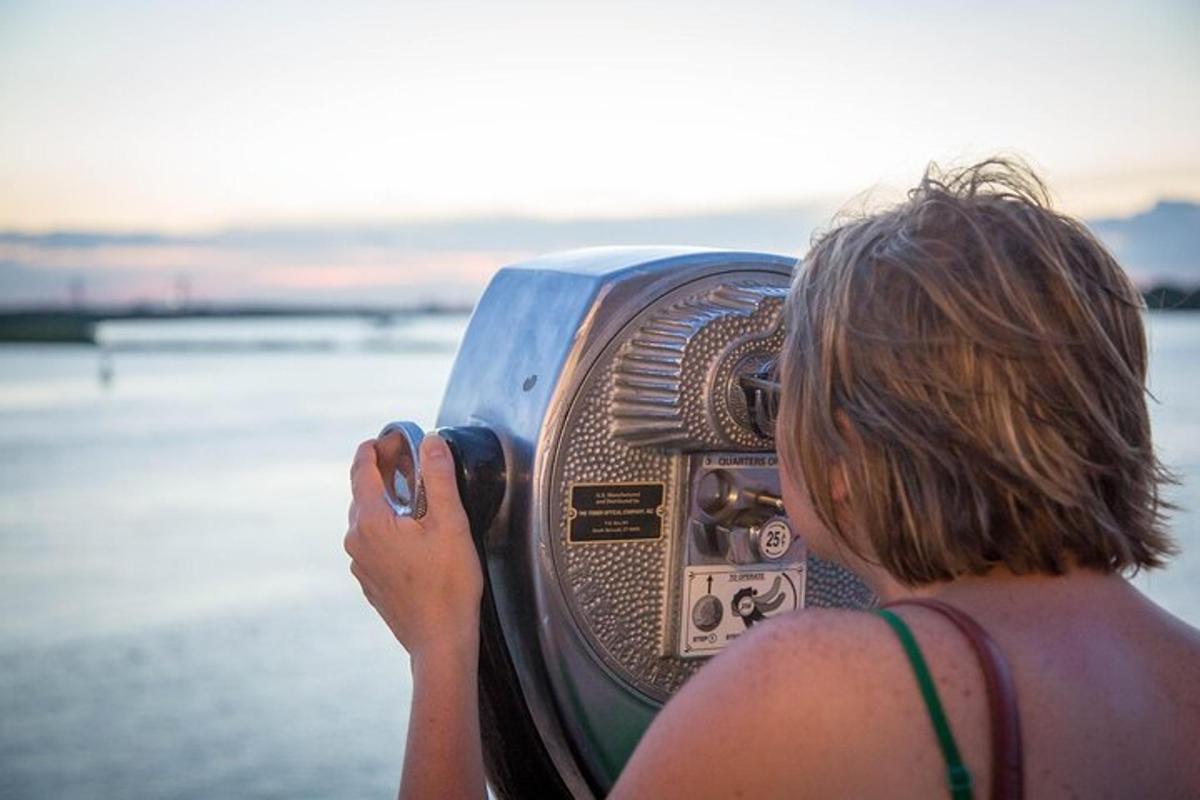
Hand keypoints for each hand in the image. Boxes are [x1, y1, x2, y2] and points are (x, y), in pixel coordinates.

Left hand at [344, 434, 483, 660]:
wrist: (440, 641)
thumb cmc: (448, 585)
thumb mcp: (450, 523)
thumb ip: (439, 478)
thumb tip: (430, 442)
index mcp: (371, 523)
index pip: (361, 471)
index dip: (372, 449)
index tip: (387, 437)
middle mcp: (356, 542)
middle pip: (362, 494)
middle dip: (381, 473)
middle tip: (407, 460)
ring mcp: (360, 565)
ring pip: (367, 520)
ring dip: (385, 503)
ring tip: (412, 495)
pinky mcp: (370, 582)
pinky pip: (372, 544)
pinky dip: (387, 529)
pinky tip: (412, 534)